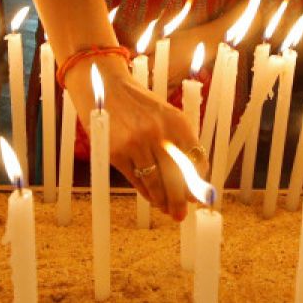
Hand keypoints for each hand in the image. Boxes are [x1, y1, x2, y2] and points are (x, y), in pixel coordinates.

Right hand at [66, 59, 204, 220]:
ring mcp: (137, 143)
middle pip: (176, 177)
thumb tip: (191, 181)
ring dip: (162, 201)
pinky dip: (145, 192)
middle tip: (181, 214)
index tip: (197, 198)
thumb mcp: (165, 116)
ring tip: (167, 210)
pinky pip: (136, 180)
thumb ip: (179, 143)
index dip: (197, 184)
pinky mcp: (117, 153)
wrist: (105, 87)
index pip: (195, 161)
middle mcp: (159, 133)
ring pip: (156, 182)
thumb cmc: (139, 106)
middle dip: (180, 200)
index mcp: (178, 123)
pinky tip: (151, 197)